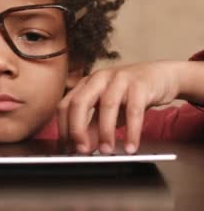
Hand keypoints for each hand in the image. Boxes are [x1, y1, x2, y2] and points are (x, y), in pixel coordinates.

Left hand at [57, 61, 182, 154]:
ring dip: (105, 132)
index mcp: (86, 84)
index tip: (68, 146)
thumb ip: (94, 127)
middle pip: (79, 102)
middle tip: (81, 150)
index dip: (64, 127)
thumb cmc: (131, 93)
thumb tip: (82, 148)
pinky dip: (132, 131)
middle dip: (77, 128)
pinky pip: (134, 110)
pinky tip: (131, 147)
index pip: (65, 105)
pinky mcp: (140, 85)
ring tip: (106, 151)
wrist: (162, 76)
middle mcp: (99, 78)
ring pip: (107, 105)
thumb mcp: (109, 111)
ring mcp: (119, 79)